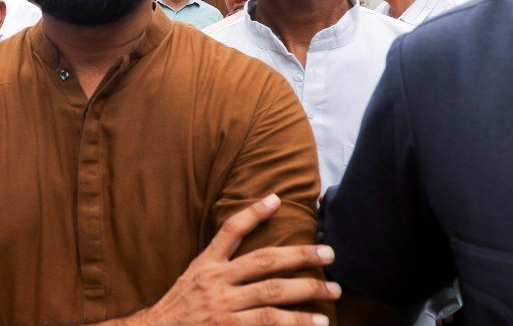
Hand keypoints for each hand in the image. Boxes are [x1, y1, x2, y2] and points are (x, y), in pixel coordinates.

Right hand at [133, 194, 338, 325]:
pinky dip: (294, 323)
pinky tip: (316, 323)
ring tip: (333, 292)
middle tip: (329, 252)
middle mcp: (215, 282)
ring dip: (307, 291)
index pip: (231, 231)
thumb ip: (219, 267)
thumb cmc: (179, 309)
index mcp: (206, 265)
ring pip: (273, 295)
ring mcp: (224, 308)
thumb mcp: (192, 279)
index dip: (254, 214)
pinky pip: (269, 324)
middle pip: (264, 262)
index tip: (277, 199)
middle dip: (300, 255)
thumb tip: (253, 258)